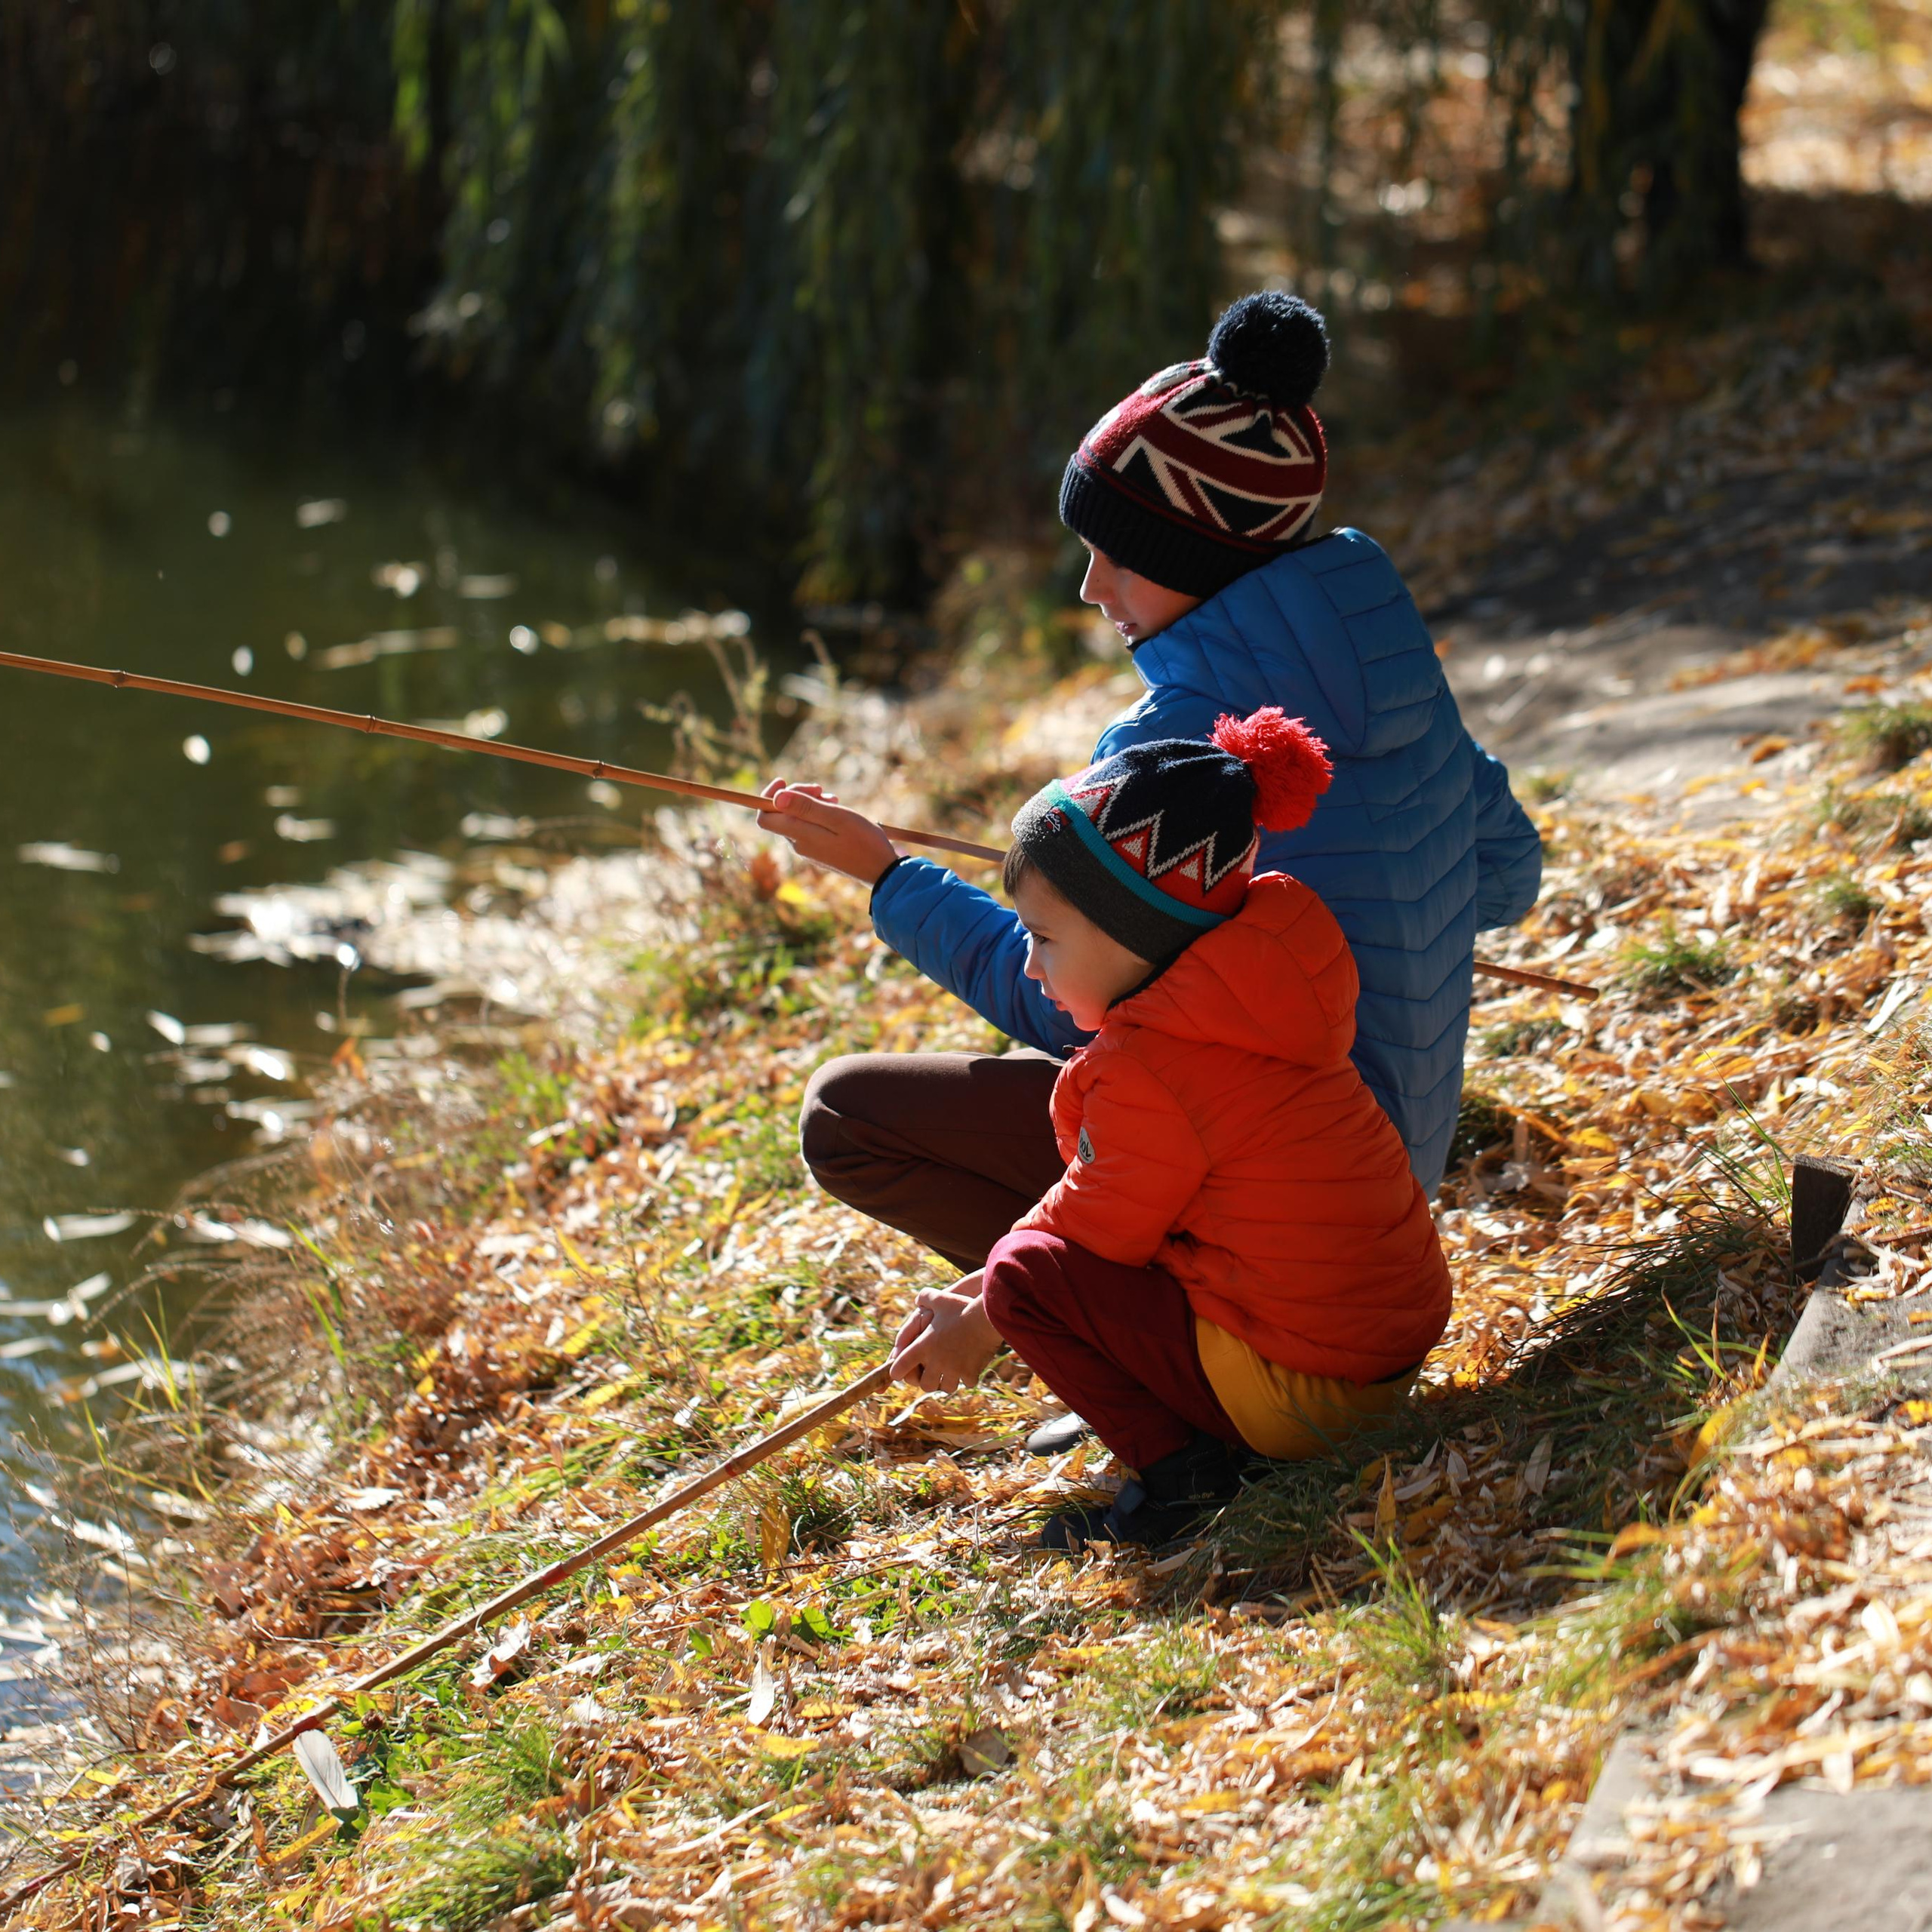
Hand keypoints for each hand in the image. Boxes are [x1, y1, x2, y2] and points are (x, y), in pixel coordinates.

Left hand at [755, 780, 901, 886]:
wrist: (881, 870)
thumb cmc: (863, 841)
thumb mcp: (836, 817)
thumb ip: (805, 807)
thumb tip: (776, 798)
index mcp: (800, 835)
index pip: (764, 817)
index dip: (767, 796)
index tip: (784, 781)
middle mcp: (799, 845)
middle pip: (781, 815)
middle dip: (796, 795)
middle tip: (821, 789)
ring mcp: (809, 850)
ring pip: (797, 820)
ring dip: (810, 803)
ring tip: (834, 799)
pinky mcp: (820, 852)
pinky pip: (809, 828)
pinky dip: (818, 815)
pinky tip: (836, 811)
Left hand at [890, 1271, 1000, 1393]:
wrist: (986, 1318)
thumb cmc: (961, 1307)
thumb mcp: (939, 1298)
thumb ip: (925, 1297)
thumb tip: (917, 1300)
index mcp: (923, 1346)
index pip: (900, 1366)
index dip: (896, 1371)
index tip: (896, 1374)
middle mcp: (936, 1361)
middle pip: (925, 1384)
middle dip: (926, 1381)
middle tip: (931, 1376)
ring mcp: (954, 1369)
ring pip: (946, 1387)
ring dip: (946, 1382)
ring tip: (950, 1375)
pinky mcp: (971, 1372)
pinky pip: (967, 1383)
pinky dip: (967, 1378)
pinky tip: (969, 1371)